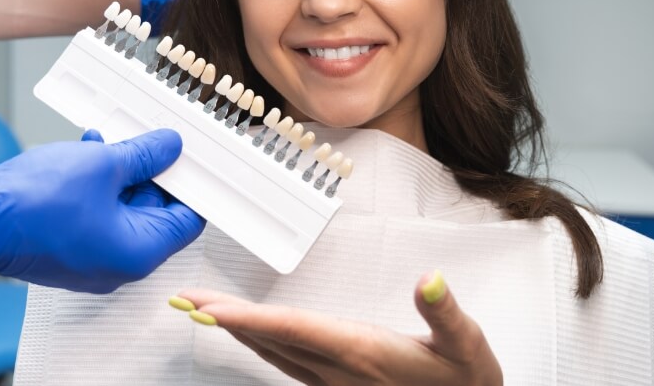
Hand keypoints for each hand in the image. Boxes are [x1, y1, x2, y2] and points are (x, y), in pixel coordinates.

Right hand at [0, 128, 203, 291]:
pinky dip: (99, 185)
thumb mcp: (105, 165)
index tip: (192, 161)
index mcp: (139, 252)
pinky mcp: (69, 248)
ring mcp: (92, 259)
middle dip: (153, 173)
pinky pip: (97, 214)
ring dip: (122, 173)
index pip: (188, 221)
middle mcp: (119, 264)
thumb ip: (145, 155)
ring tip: (112, 142)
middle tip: (152, 142)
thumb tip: (169, 147)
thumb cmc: (34, 205)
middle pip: (156, 212)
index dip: (193, 187)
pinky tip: (89, 151)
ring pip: (123, 208)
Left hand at [174, 270, 502, 384]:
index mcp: (362, 352)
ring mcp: (336, 383)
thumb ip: (445, 312)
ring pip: (275, 355)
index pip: (294, 330)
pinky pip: (288, 364)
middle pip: (271, 341)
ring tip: (208, 310)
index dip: (249, 318)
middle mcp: (339, 370)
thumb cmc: (466, 380)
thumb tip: (430, 278)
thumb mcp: (466, 344)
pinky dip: (262, 344)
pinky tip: (254, 335)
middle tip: (186, 301)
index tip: (210, 308)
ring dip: (238, 331)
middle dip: (226, 319)